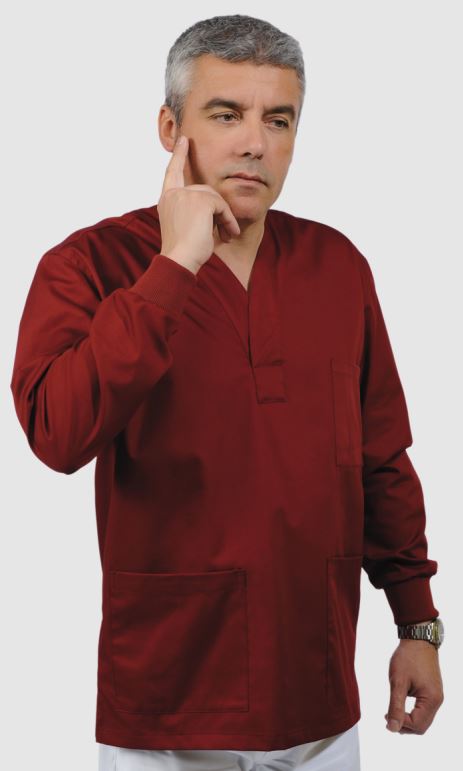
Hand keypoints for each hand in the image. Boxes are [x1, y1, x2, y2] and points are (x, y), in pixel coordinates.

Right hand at [157, 134, 240, 271]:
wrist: (180, 260)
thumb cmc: (184, 253)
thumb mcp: (186, 227)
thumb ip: (195, 211)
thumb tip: (216, 207)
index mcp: (167, 200)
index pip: (172, 173)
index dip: (179, 156)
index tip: (184, 140)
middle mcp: (173, 194)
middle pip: (206, 192)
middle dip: (219, 211)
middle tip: (226, 233)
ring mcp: (185, 195)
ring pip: (215, 199)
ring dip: (225, 219)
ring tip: (226, 237)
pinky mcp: (200, 200)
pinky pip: (222, 206)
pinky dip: (228, 221)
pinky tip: (227, 235)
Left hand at [384, 640, 443, 733]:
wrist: (418, 639)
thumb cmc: (408, 657)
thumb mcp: (398, 681)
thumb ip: (395, 706)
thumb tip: (392, 728)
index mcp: (431, 699)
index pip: (417, 725)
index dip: (400, 724)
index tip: (385, 716)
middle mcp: (437, 700)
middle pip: (422, 726)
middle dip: (404, 726)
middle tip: (386, 718)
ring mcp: (436, 696)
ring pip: (423, 719)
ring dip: (408, 721)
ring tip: (391, 714)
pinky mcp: (432, 692)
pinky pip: (424, 710)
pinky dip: (412, 713)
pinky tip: (399, 707)